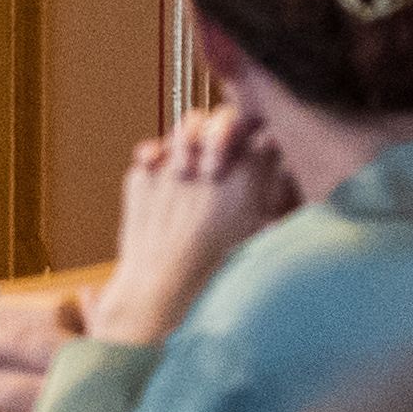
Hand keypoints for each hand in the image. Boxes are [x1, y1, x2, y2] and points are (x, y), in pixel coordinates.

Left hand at [87, 102, 300, 349]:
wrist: (161, 293)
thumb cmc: (213, 270)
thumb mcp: (254, 228)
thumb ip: (263, 187)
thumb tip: (270, 149)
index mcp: (249, 178)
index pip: (260, 129)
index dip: (256, 131)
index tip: (254, 139)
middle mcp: (212, 166)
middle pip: (224, 119)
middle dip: (224, 128)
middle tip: (219, 152)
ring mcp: (174, 167)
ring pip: (188, 125)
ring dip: (191, 136)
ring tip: (191, 160)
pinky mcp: (142, 175)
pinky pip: (151, 150)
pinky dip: (155, 155)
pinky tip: (159, 169)